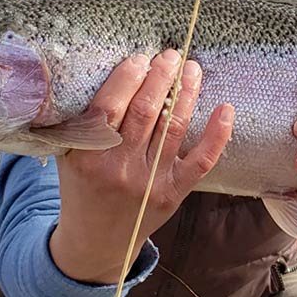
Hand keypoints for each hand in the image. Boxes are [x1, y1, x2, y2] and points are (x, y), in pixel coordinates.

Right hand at [49, 49, 233, 283]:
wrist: (96, 241)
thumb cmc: (82, 186)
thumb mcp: (70, 154)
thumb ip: (82, 121)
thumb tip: (107, 69)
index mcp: (89, 156)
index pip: (110, 107)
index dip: (128, 78)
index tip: (140, 57)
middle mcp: (120, 169)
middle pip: (146, 112)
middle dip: (161, 77)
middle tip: (171, 55)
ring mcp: (149, 182)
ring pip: (173, 128)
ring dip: (186, 93)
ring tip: (191, 69)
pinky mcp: (174, 193)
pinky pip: (200, 161)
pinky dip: (216, 135)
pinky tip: (225, 108)